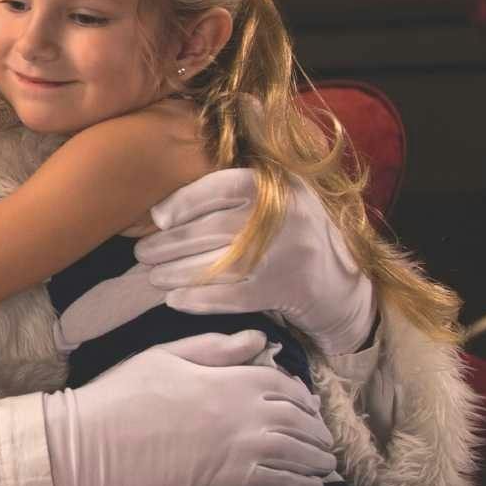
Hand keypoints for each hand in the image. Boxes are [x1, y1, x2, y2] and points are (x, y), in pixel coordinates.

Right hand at [43, 331, 335, 485]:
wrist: (93, 441)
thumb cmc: (123, 392)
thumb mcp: (166, 355)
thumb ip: (216, 347)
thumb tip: (259, 340)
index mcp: (229, 379)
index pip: (283, 385)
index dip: (301, 396)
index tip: (307, 407)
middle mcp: (244, 414)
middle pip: (297, 421)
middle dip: (315, 431)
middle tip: (322, 440)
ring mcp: (239, 450)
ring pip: (295, 454)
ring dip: (315, 459)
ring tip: (324, 464)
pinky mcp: (228, 484)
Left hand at [135, 168, 375, 355]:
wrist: (343, 283)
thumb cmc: (294, 233)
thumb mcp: (280, 195)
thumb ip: (235, 185)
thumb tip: (166, 200)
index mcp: (279, 186)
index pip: (222, 186)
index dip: (184, 201)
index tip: (158, 217)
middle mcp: (285, 217)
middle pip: (211, 229)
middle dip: (168, 244)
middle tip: (143, 253)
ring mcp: (285, 255)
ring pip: (216, 264)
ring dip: (175, 272)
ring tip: (152, 275)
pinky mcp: (283, 290)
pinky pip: (230, 296)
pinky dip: (198, 299)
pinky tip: (174, 299)